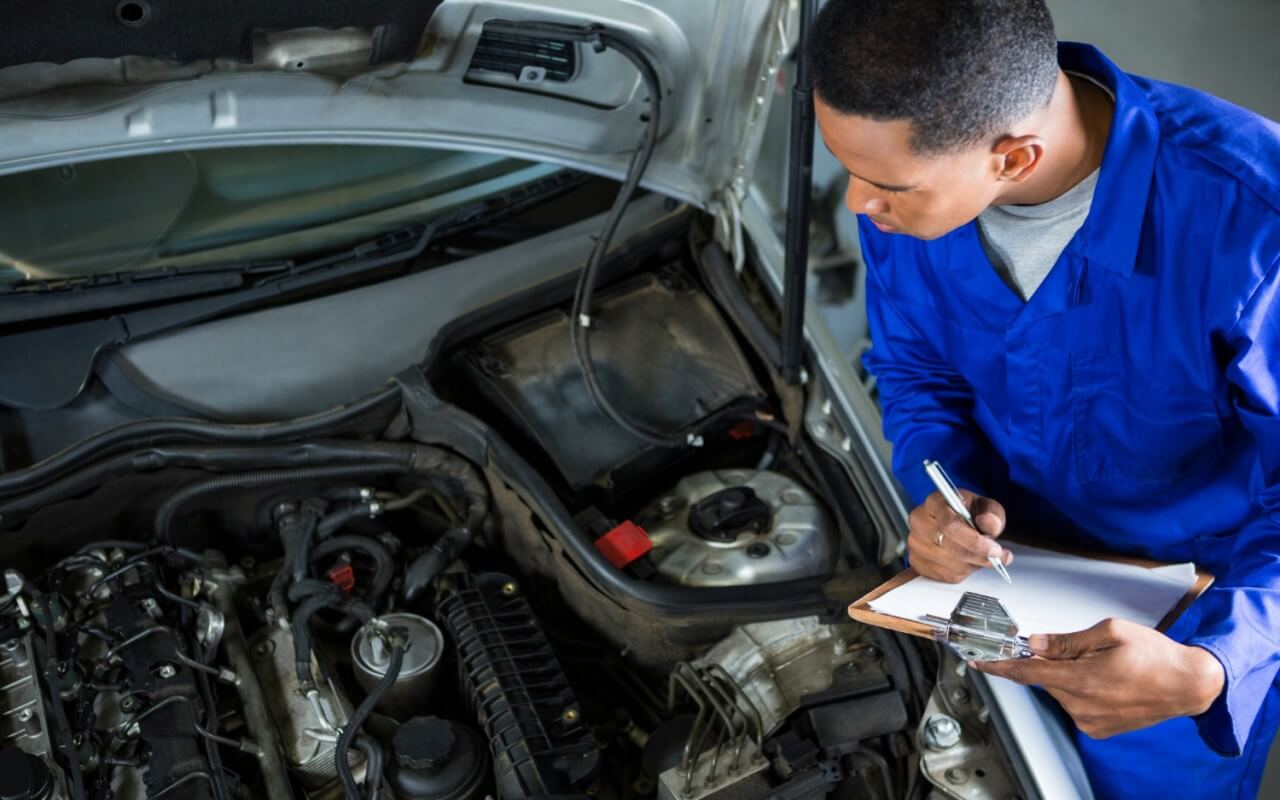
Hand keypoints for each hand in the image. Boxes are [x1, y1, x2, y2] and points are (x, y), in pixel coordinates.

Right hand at [907, 490, 1010, 582]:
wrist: (955, 523)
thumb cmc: (968, 513)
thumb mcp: (985, 507)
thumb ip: (991, 513)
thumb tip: (989, 524)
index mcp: (934, 503)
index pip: (950, 525)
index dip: (975, 541)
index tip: (994, 549)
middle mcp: (919, 522)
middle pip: (951, 547)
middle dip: (980, 556)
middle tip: (998, 556)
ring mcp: (915, 543)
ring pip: (951, 565)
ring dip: (973, 565)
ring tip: (980, 556)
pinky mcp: (917, 562)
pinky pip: (946, 576)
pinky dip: (963, 573)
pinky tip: (967, 561)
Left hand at [973, 618, 1225, 738]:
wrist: (1188, 684)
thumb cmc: (1155, 655)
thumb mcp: (1109, 632)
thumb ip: (1067, 641)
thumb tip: (1035, 644)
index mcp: (1081, 679)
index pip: (1027, 672)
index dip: (1000, 665)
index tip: (979, 661)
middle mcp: (1082, 705)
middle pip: (1046, 678)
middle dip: (1054, 661)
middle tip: (1084, 651)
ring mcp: (1090, 721)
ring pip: (1061, 691)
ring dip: (1071, 676)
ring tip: (1106, 668)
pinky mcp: (1097, 729)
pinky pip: (1075, 704)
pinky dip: (1082, 690)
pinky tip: (1107, 682)